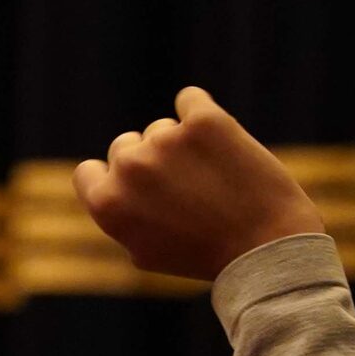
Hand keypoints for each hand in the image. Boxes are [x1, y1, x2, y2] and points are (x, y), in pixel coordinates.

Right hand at [71, 87, 328, 282]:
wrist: (266, 246)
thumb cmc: (206, 256)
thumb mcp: (145, 252)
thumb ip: (121, 217)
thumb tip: (113, 188)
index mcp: (107, 204)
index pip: (87, 171)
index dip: (112, 178)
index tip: (141, 189)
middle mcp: (130, 168)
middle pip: (125, 146)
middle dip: (149, 162)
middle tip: (186, 189)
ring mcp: (165, 140)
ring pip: (163, 129)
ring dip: (181, 145)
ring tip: (214, 178)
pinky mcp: (204, 121)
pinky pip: (190, 99)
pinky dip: (200, 111)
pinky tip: (217, 136)